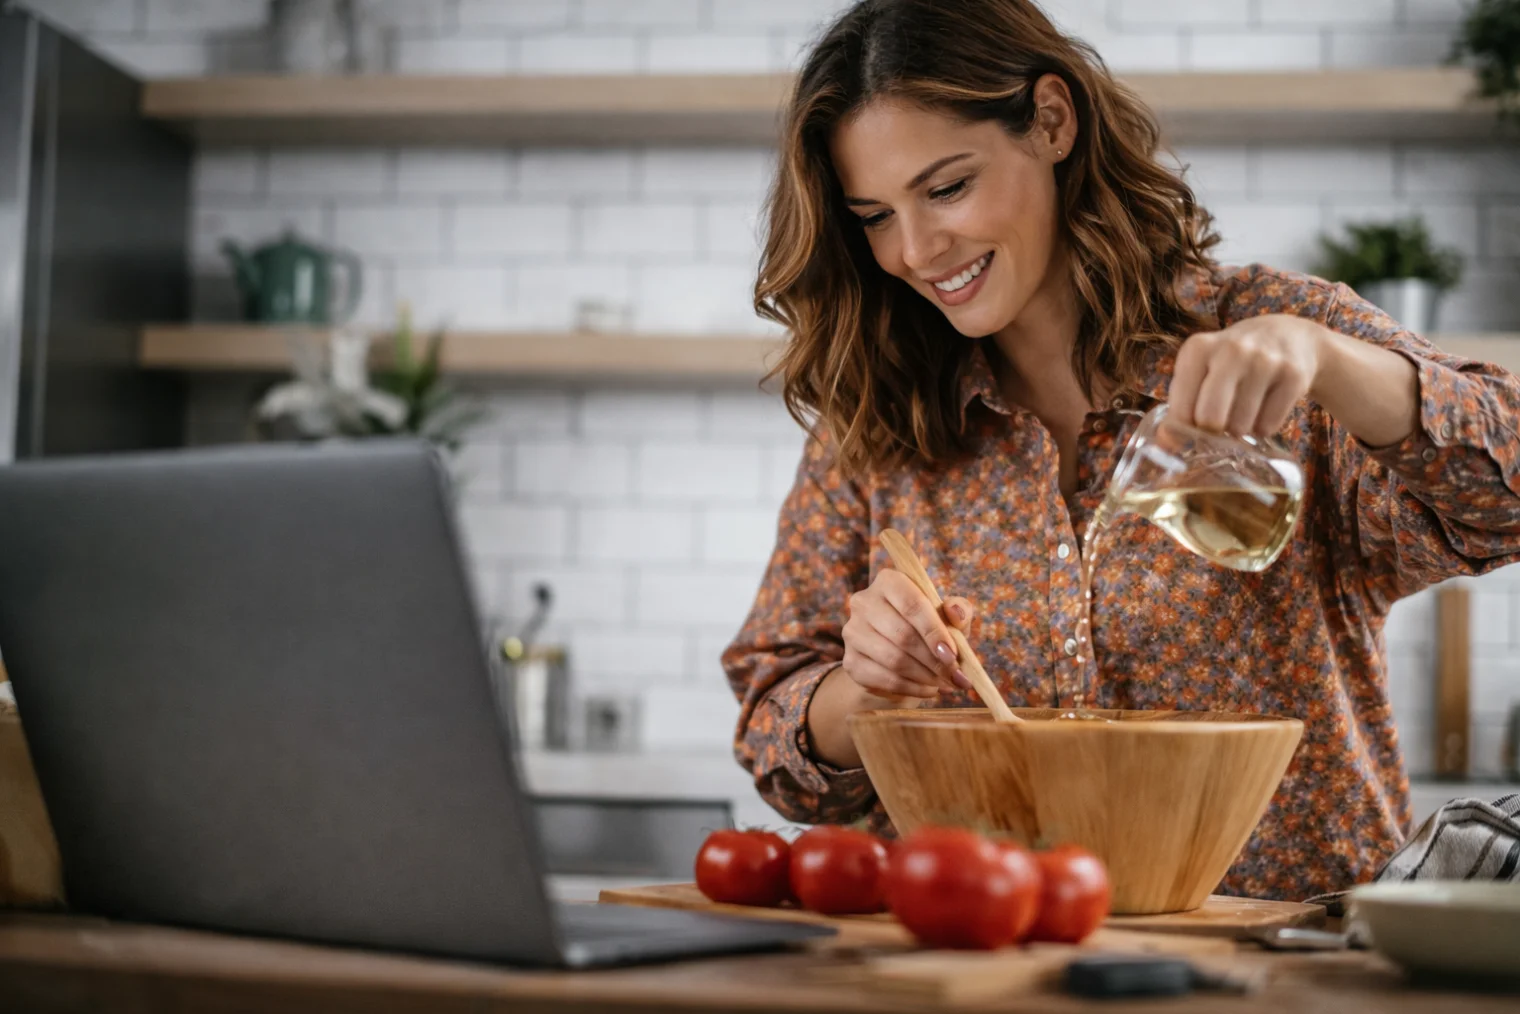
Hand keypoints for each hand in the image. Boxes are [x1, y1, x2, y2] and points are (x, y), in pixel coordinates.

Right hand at [841, 566, 974, 699]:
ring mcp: (853, 632)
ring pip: (894, 660)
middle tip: (955, 677)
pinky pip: (884, 679)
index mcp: (889, 581)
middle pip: (903, 635)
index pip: (912, 604)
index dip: (934, 632)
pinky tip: (928, 689)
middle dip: (934, 661)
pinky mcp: (850, 661)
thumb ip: (958, 611)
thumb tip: (955, 612)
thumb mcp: (948, 618)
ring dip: (925, 676)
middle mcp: (864, 602)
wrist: (897, 656)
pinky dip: (912, 688)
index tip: (953, 656)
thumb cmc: (927, 630)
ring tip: (944, 682)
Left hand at [1167, 314, 1325, 437]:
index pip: (1181, 410)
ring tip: (1242, 411)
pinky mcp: (1294, 376)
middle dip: (1212, 431)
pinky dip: (1263, 428)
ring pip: (1240, 427)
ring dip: (1239, 430)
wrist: (1288, 337)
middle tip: (1217, 423)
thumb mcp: (1199, 369)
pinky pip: (1268, 426)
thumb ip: (1178, 404)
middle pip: (1210, 419)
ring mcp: (1266, 362)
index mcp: (1198, 349)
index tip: (1191, 429)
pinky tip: (1263, 409)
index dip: (1183, 429)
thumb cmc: (1230, 361)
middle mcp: (1232, 351)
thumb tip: (1165, 444)